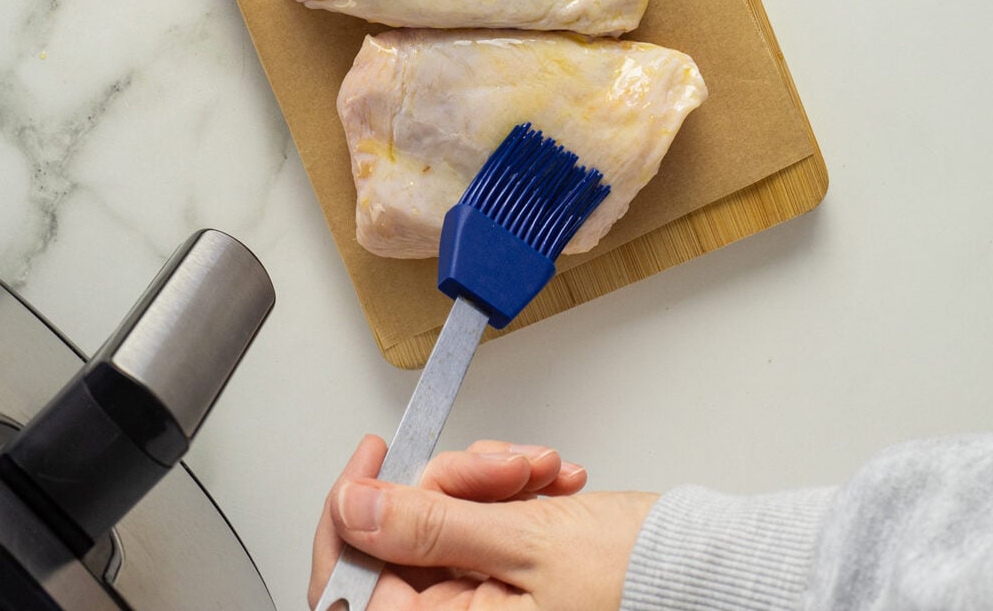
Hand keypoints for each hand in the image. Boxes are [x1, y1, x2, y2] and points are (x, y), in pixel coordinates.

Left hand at [309, 434, 656, 609]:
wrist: (698, 570)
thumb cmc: (632, 580)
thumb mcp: (523, 542)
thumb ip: (430, 526)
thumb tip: (355, 508)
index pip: (352, 582)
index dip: (354, 511)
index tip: (375, 456)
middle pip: (403, 538)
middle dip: (450, 484)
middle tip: (501, 467)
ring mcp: (481, 602)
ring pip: (443, 518)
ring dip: (488, 480)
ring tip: (540, 473)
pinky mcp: (503, 576)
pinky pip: (478, 521)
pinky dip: (509, 491)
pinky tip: (547, 484)